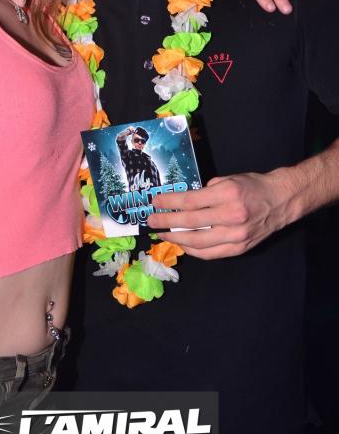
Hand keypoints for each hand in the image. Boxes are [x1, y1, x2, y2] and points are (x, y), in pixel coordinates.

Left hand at [148, 169, 292, 258]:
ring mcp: (237, 235)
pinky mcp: (240, 248)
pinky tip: (183, 244)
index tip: (155, 202)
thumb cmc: (253, 186)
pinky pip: (211, 253)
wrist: (281, 200)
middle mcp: (232, 216)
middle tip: (152, 221)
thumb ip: (206, 191)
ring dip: (177, 239)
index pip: (191, 201)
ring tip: (163, 234)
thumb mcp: (228, 179)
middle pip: (191, 223)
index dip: (169, 203)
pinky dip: (194, 250)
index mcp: (228, 195)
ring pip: (198, 242)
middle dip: (167, 222)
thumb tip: (184, 202)